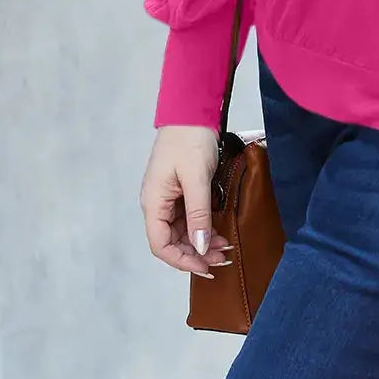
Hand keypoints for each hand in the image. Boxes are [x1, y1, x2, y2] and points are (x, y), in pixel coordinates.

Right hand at [139, 126, 230, 279]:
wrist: (192, 111)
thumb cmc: (190, 140)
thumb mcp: (196, 178)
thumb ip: (198, 213)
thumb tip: (199, 247)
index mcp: (153, 202)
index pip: (160, 245)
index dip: (182, 260)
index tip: (206, 267)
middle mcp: (157, 203)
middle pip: (172, 241)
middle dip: (196, 253)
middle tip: (223, 259)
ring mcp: (168, 197)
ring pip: (182, 231)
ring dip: (201, 242)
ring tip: (225, 248)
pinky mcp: (180, 191)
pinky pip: (189, 218)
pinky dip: (203, 227)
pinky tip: (219, 231)